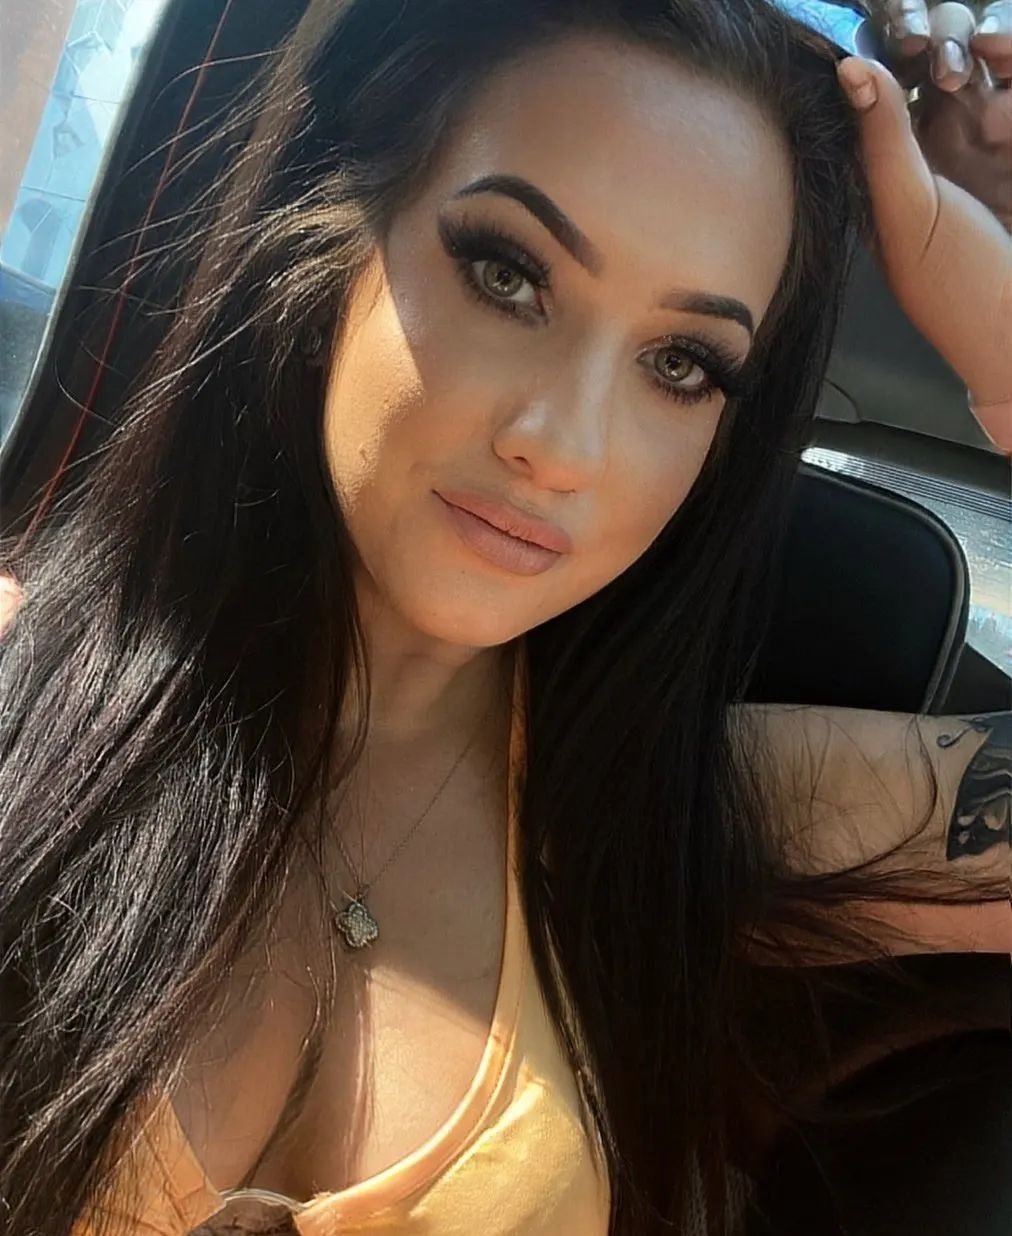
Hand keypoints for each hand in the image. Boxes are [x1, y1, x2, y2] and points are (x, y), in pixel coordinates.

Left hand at [837, 55, 1010, 451]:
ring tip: (979, 56)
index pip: (881, 93)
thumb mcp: (909, 212)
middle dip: (938, 42)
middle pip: (934, 64)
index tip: (893, 30)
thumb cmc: (962, 289)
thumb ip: (881, 141)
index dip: (887, 54)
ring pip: (980, 66)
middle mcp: (943, 152)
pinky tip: (1000, 56)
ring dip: (981, 47)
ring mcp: (991, 146)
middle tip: (942, 49)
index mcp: (896, 173)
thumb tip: (850, 70)